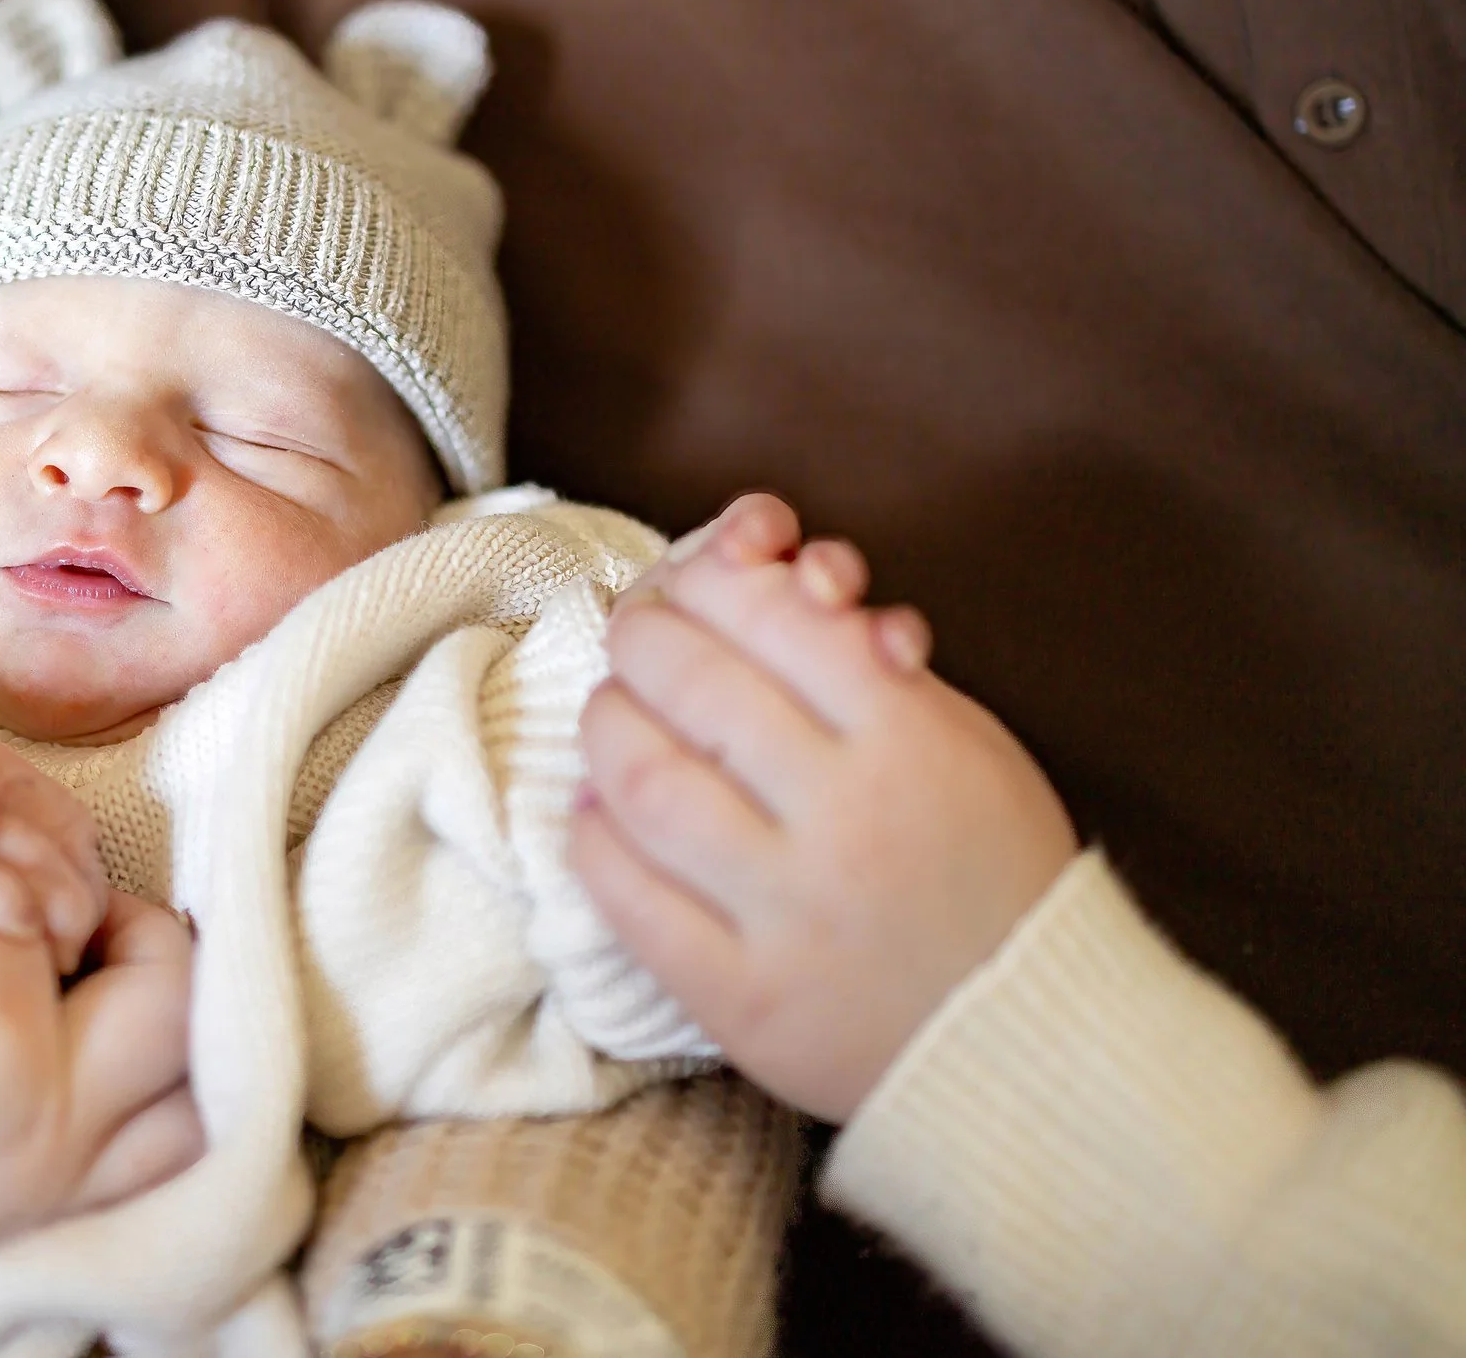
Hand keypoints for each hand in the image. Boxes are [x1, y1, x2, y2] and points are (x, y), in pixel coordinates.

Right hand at [0, 764, 200, 1357]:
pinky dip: (163, 1108)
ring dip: (172, 1021)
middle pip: (173, 986)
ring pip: (196, 1094)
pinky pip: (162, 1170)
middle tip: (28, 910)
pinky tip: (94, 1072)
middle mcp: (48, 1119)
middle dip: (120, 924)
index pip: (45, 892)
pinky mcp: (33, 1237)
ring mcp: (51, 1191)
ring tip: (80, 984)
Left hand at [570, 498, 1078, 1120]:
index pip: (778, 618)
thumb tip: (755, 578)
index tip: (689, 582)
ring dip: (605, 730)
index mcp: (913, 742)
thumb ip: (865, 665)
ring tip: (610, 715)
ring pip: (647, 784)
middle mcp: (848, 819)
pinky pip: (631, 898)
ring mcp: (790, 912)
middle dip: (643, 639)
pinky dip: (596, 840)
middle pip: (696, 688)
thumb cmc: (988, 871)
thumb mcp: (967, 743)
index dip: (713, 578)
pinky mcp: (742, 998)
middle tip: (632, 637)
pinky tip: (599, 813)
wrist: (1027, 1045)